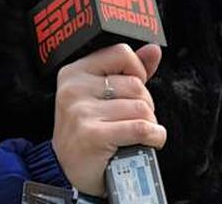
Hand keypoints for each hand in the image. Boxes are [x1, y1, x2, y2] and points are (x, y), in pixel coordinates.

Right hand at [52, 43, 165, 196]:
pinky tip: (149, 141)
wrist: (66, 172)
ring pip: (141, 108)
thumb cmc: (88, 131)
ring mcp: (82, 112)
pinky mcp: (93, 135)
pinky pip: (141, 128)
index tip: (134, 89)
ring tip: (136, 133)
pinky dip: (154, 136)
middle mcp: (74, 88)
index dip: (137, 70)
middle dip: (144, 104)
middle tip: (132, 119)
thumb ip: (127, 70)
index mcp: (75, 72)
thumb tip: (153, 49)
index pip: (121, 53)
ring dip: (149, 123)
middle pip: (135, 84)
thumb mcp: (101, 95)